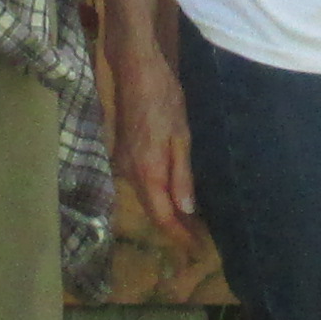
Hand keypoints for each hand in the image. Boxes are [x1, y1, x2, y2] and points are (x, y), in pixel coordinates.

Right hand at [109, 27, 198, 239]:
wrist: (136, 70)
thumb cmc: (164, 99)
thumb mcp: (181, 137)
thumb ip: (181, 176)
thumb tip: (186, 209)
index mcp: (146, 171)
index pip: (162, 216)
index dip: (179, 235)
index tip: (197, 249)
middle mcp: (129, 172)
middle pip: (151, 210)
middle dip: (174, 227)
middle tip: (198, 238)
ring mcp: (122, 162)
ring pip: (145, 197)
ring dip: (166, 211)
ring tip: (190, 220)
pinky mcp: (122, 152)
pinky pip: (140, 182)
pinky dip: (157, 193)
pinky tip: (172, 193)